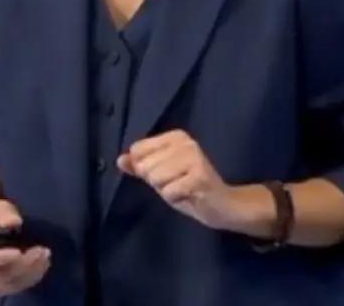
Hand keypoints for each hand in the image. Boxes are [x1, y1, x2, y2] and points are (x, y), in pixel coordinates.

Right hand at [0, 199, 49, 297]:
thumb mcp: (0, 209)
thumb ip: (5, 214)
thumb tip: (13, 223)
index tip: (19, 252)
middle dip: (23, 265)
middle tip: (43, 252)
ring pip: (7, 284)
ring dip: (30, 273)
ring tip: (45, 258)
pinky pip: (11, 289)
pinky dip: (29, 280)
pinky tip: (41, 267)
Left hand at [119, 130, 256, 231]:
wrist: (223, 205)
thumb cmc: (189, 188)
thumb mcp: (160, 176)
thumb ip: (139, 167)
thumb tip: (120, 160)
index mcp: (175, 137)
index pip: (137, 150)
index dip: (146, 169)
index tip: (167, 173)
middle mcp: (185, 142)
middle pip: (145, 166)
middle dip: (157, 182)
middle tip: (178, 183)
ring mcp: (194, 157)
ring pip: (155, 178)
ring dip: (167, 190)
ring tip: (184, 188)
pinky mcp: (199, 176)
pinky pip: (168, 192)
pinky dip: (176, 198)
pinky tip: (190, 195)